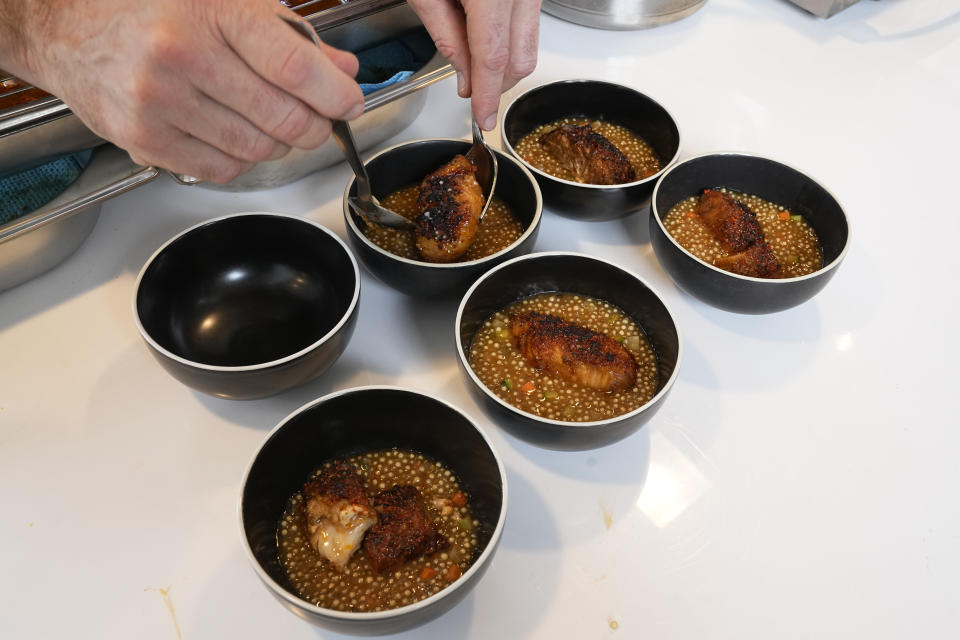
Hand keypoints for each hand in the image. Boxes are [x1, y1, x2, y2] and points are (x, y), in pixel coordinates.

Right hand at [7, 0, 363, 182]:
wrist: (66, 24)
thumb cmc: (151, 7)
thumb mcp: (226, 1)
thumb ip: (291, 37)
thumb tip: (342, 72)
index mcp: (210, 12)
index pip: (292, 66)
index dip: (334, 94)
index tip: (349, 102)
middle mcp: (181, 56)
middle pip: (282, 118)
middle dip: (313, 125)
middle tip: (316, 119)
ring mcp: (159, 102)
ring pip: (257, 150)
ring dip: (278, 144)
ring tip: (269, 121)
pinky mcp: (144, 139)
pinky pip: (223, 169)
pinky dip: (241, 158)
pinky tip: (232, 132)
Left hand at [409, 0, 541, 130]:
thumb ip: (446, 37)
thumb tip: (466, 78)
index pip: (493, 58)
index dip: (487, 95)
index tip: (483, 117)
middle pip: (518, 60)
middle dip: (496, 86)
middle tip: (471, 91)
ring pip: (529, 48)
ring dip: (504, 67)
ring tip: (474, 63)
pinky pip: (530, 29)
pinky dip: (510, 45)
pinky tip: (486, 42)